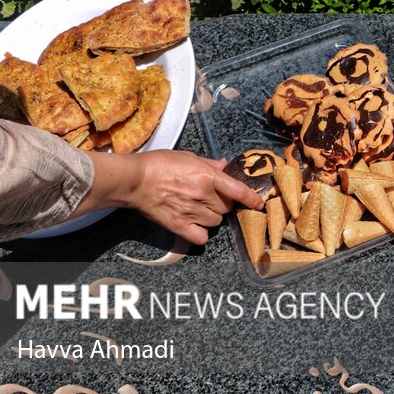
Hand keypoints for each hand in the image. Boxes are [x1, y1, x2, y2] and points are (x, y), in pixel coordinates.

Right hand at [80, 150, 262, 244]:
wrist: (134, 180)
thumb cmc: (159, 164)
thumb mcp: (187, 157)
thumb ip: (209, 164)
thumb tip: (225, 166)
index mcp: (207, 176)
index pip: (238, 191)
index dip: (252, 199)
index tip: (259, 204)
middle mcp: (203, 195)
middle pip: (226, 208)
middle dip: (222, 203)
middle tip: (209, 197)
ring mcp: (191, 212)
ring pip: (216, 221)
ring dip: (212, 217)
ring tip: (198, 208)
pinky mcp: (178, 225)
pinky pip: (201, 237)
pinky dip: (201, 233)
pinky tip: (194, 224)